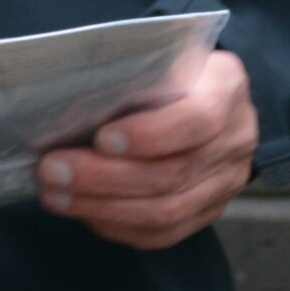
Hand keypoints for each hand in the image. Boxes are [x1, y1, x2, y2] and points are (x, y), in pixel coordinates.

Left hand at [38, 50, 257, 249]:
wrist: (210, 95)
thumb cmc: (173, 71)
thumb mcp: (164, 56)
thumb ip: (132, 75)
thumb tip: (67, 101)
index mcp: (227, 87)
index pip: (197, 119)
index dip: (150, 135)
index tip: (100, 137)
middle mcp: (236, 138)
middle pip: (171, 173)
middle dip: (104, 177)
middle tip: (53, 169)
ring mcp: (226, 181)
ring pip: (165, 211)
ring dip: (102, 206)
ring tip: (56, 194)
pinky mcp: (208, 212)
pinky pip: (162, 234)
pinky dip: (117, 225)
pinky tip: (83, 211)